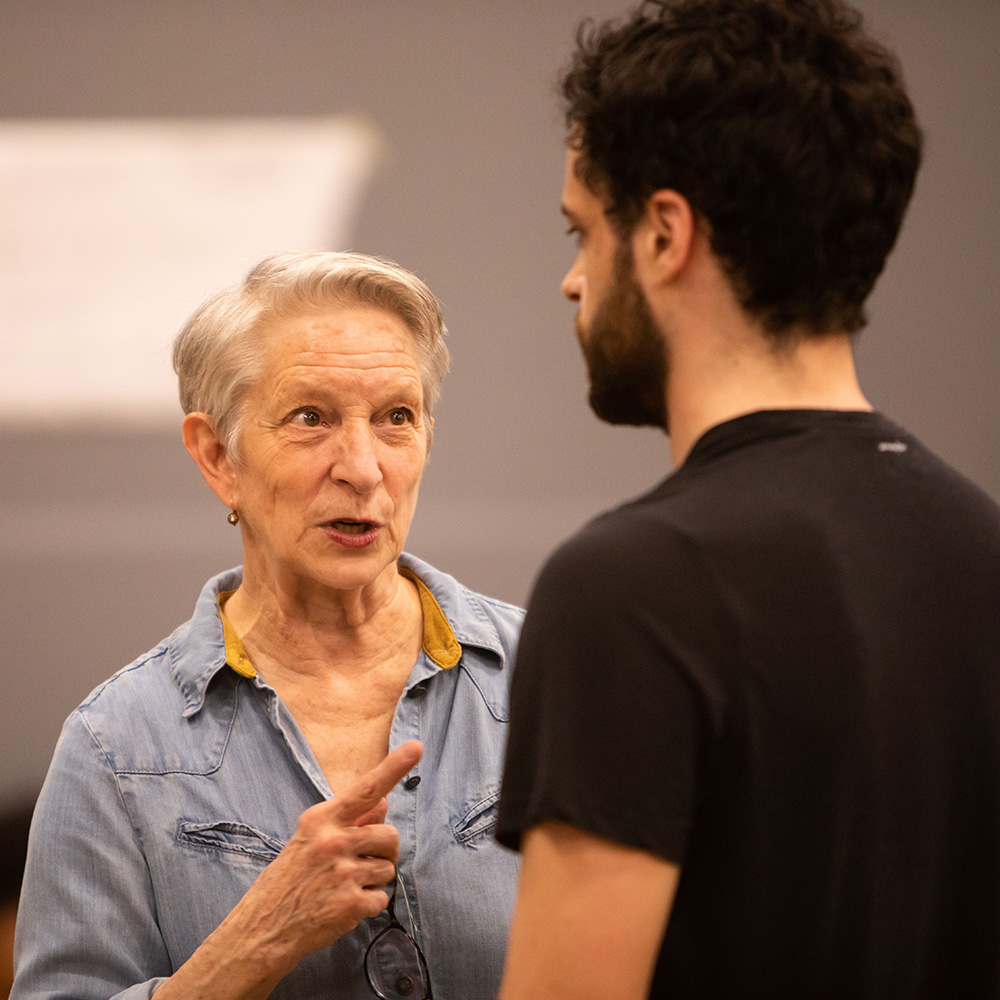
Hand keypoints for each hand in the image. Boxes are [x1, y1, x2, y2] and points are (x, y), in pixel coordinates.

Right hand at [246, 739, 423, 963]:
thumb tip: (383, 802)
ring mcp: (342, 873)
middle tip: (363, 862)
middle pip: (390, 835)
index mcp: (321, 819)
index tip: (417, 746)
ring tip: (344, 886)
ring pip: (388, 869)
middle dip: (384, 851)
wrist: (263, 927)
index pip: (366, 789)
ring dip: (374, 880)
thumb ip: (348, 821)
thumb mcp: (310, 839)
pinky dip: (368, 905)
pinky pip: (381, 899)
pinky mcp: (349, 904)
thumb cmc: (289, 879)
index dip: (394, 767)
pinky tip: (344, 906)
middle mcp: (333, 841)